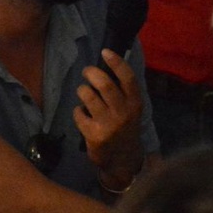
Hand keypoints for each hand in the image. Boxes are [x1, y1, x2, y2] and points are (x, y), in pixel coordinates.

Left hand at [73, 49, 144, 188]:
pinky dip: (78, 111)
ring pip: (88, 97)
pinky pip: (79, 114)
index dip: (116, 62)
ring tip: (83, 93)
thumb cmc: (125, 128)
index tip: (105, 52)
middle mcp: (124, 113)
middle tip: (87, 71)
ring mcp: (109, 125)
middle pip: (105, 85)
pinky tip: (82, 115)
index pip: (127, 78)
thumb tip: (106, 67)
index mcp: (135, 103)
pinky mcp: (94, 135)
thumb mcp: (131, 110)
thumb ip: (122, 92)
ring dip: (82, 90)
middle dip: (92, 73)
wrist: (123, 161)